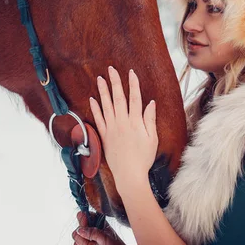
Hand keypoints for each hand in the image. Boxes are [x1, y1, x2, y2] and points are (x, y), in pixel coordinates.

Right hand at [72, 212, 130, 244]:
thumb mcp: (106, 238)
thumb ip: (93, 232)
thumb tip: (80, 230)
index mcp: (96, 222)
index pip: (82, 216)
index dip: (82, 221)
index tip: (86, 226)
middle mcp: (90, 230)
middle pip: (76, 232)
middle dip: (85, 240)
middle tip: (95, 243)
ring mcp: (86, 240)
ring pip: (76, 244)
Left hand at [90, 67, 157, 189]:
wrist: (129, 175)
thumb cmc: (143, 158)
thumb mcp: (152, 138)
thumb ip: (149, 120)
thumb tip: (151, 103)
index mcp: (135, 122)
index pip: (134, 98)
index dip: (133, 84)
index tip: (131, 73)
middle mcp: (122, 122)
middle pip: (118, 98)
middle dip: (115, 82)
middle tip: (111, 69)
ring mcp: (111, 129)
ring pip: (106, 106)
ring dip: (103, 91)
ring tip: (100, 79)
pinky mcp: (104, 136)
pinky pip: (98, 119)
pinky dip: (95, 108)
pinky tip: (92, 99)